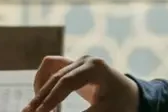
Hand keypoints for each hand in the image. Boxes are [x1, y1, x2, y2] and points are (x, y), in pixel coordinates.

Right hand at [22, 55, 139, 111]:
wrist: (131, 96)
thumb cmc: (121, 105)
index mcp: (95, 68)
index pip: (66, 82)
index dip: (50, 99)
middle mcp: (85, 60)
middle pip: (56, 77)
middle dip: (41, 97)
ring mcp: (78, 61)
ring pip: (50, 69)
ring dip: (41, 89)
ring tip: (36, 110)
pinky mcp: (74, 66)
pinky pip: (52, 68)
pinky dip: (45, 83)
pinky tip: (44, 101)